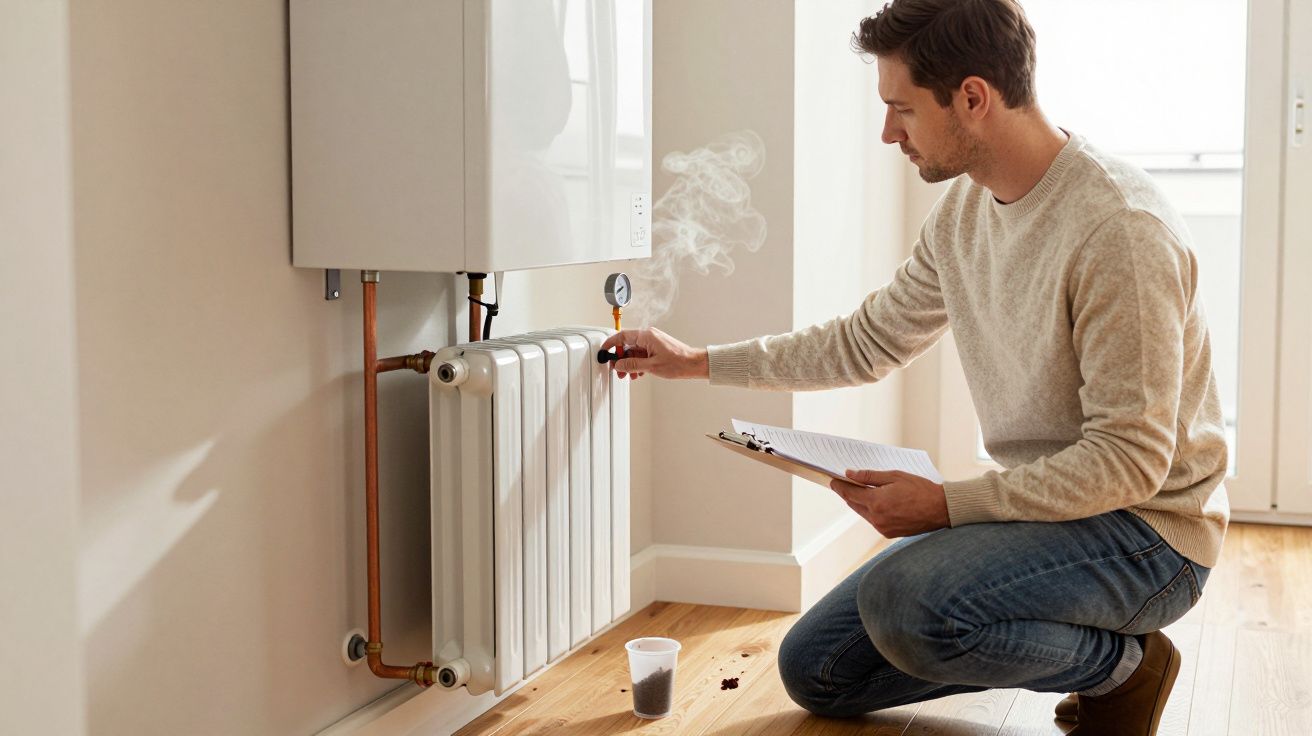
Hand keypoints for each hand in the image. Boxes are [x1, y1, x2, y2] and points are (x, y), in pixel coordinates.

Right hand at [600, 327, 709, 380]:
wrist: (694, 364)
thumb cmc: (678, 362)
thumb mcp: (651, 366)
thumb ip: (632, 364)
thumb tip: (619, 365)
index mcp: (647, 335)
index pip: (622, 336)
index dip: (611, 344)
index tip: (604, 351)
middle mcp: (649, 336)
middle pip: (627, 345)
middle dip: (621, 358)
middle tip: (617, 370)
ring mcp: (653, 342)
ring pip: (634, 351)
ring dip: (629, 363)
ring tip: (629, 375)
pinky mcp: (657, 348)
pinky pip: (642, 354)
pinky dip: (638, 363)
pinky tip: (638, 373)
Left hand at [829, 469, 949, 537]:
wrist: (941, 509)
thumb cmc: (920, 489)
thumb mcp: (894, 476)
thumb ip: (870, 476)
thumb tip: (850, 474)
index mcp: (877, 502)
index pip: (849, 494)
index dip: (839, 486)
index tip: (832, 480)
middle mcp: (877, 518)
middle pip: (854, 504)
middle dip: (849, 493)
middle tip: (845, 483)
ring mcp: (883, 528)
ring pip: (864, 513)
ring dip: (860, 503)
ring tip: (861, 491)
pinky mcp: (889, 534)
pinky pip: (874, 520)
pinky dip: (872, 511)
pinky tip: (877, 502)